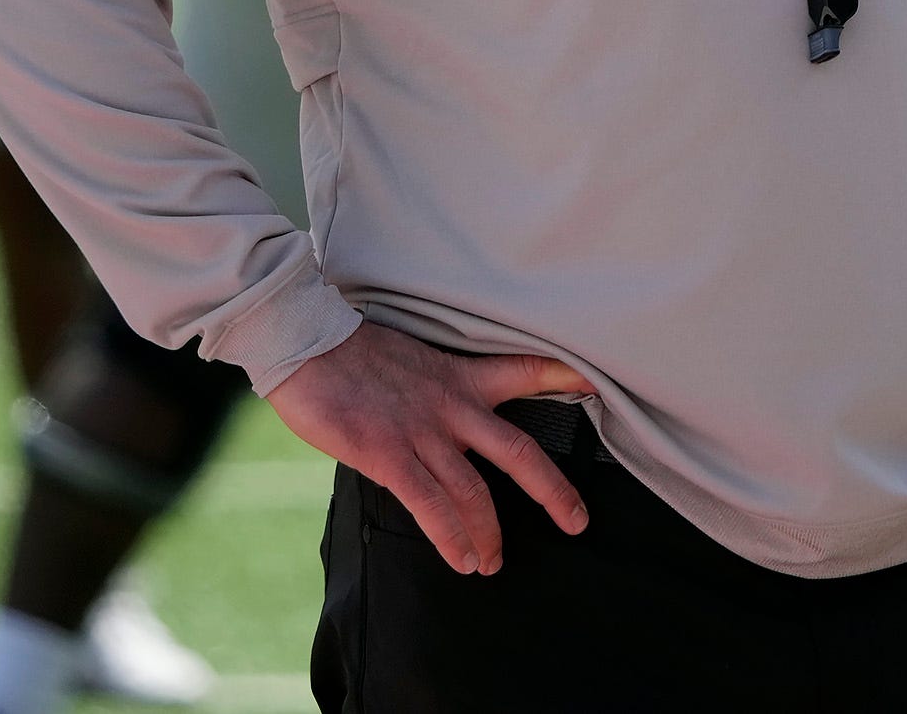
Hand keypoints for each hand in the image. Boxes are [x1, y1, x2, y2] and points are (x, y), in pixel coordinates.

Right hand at [267, 322, 592, 573]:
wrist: (307, 343)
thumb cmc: (351, 355)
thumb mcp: (410, 362)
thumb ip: (434, 395)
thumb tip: (441, 428)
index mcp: (459, 377)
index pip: (524, 371)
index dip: (565, 377)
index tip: (599, 384)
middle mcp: (451, 406)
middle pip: (518, 452)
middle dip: (553, 491)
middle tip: (576, 522)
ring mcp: (422, 432)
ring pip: (474, 491)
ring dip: (490, 533)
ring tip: (493, 563)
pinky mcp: (389, 454)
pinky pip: (430, 505)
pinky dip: (451, 538)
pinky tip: (462, 560)